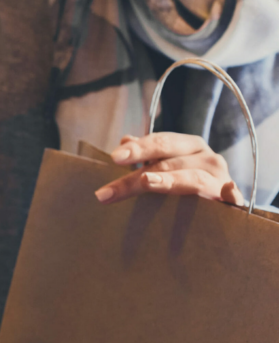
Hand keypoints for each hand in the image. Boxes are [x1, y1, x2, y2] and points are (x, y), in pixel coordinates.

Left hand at [95, 133, 243, 204]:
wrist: (224, 202)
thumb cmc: (188, 181)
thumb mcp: (167, 165)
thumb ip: (147, 155)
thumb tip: (125, 140)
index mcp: (189, 146)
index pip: (161, 143)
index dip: (138, 149)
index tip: (114, 157)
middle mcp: (206, 158)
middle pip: (168, 163)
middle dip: (137, 176)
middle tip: (110, 190)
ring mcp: (220, 178)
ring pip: (191, 179)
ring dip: (168, 181)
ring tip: (146, 183)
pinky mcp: (233, 200)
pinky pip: (230, 196)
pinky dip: (228, 194)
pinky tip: (222, 192)